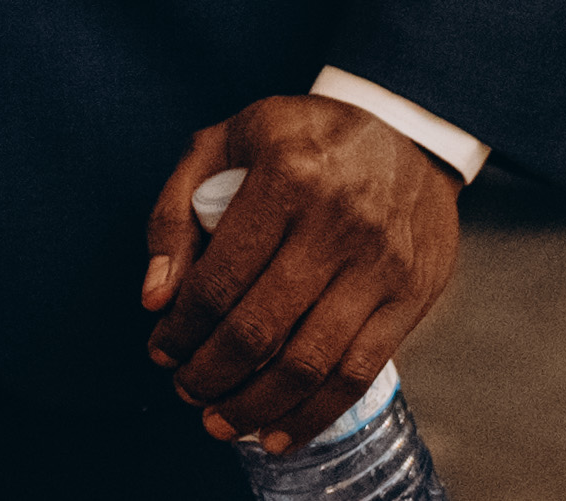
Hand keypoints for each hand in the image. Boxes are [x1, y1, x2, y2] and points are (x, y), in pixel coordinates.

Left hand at [138, 94, 460, 452]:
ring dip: (254, 405)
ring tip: (221, 421)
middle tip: (186, 389)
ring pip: (308, 362)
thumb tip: (155, 296)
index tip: (162, 349)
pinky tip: (278, 433)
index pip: (218, 277)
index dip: (181, 329)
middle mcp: (338, 221)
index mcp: (286, 174)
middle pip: (259, 328)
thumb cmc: (306, 139)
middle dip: (210, 374)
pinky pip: (358, 373)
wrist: (409, 133)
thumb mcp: (229, 140)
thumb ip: (176, 209)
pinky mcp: (411, 296)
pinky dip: (313, 415)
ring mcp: (380, 263)